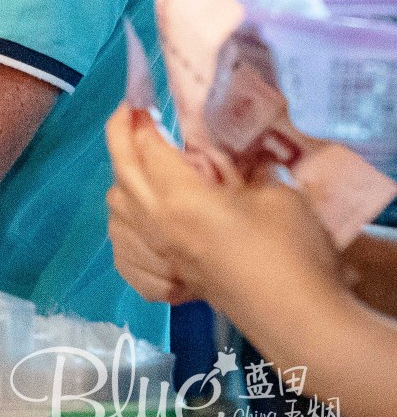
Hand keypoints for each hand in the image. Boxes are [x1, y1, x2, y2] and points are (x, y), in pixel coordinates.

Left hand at [106, 106, 343, 318]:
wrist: (300, 318)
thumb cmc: (291, 251)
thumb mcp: (273, 193)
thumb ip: (239, 170)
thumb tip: (220, 156)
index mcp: (179, 198)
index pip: (147, 147)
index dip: (141, 118)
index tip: (141, 98)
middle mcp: (156, 224)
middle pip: (122, 172)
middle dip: (120, 137)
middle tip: (127, 115)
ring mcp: (157, 254)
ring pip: (116, 209)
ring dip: (123, 182)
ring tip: (142, 168)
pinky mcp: (164, 281)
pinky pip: (123, 249)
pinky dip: (125, 229)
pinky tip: (140, 221)